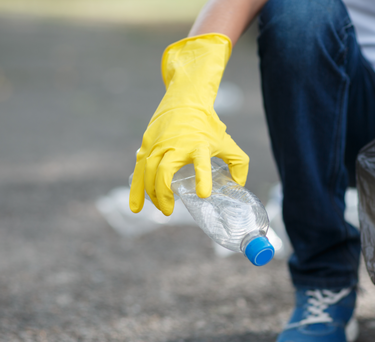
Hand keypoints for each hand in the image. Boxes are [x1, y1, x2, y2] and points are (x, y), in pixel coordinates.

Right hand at [129, 33, 249, 215]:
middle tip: (170, 210)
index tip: (203, 194)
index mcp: (199, 145)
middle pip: (164, 171)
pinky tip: (136, 207)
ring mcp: (158, 144)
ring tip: (162, 208)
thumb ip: (238, 163)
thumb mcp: (226, 141)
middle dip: (164, 194)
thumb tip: (238, 184)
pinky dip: (136, 190)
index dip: (202, 178)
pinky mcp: (146, 144)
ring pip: (149, 172)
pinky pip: (138, 170)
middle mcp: (176, 144)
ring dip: (152, 194)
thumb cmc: (206, 124)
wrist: (185, 98)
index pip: (201, 162)